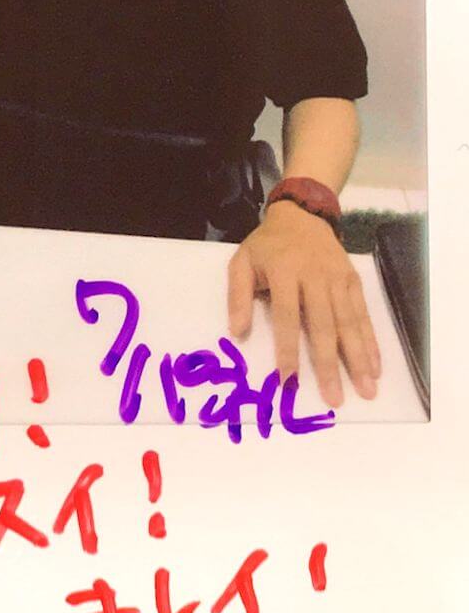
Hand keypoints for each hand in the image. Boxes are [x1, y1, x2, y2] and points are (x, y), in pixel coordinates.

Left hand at [227, 200, 380, 406]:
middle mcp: (314, 276)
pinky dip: (371, 341)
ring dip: (358, 358)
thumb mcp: (242, 261)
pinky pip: (363, 314)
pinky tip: (375, 366)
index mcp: (283, 271)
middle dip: (330, 364)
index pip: (286, 315)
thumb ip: (237, 296)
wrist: (302, 214)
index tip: (288, 380)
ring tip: (366, 389)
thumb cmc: (267, 245)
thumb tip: (236, 332)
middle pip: (323, 324)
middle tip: (335, 398)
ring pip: (349, 322)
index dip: (287, 348)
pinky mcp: (353, 280)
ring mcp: (337, 278)